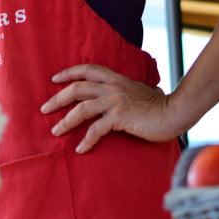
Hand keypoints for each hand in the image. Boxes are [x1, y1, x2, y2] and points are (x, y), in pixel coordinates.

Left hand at [40, 64, 176, 153]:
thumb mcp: (139, 91)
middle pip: (77, 89)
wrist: (174, 113)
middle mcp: (113, 87)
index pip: (87, 69)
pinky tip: (80, 149)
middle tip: (44, 109)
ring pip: (81, 108)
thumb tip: (119, 99)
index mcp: (116, 78)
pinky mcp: (119, 117)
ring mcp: (115, 101)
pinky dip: (86, 140)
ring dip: (65, 121)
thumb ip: (125, 92)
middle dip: (57, 99)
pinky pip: (96, 129)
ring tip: (55, 131)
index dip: (69, 72)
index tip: (54, 79)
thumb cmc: (159, 106)